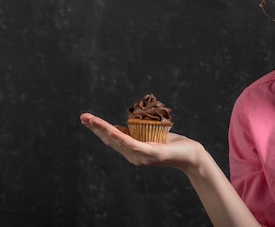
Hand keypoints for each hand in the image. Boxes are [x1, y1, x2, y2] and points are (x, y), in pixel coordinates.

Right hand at [80, 113, 203, 171]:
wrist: (191, 156)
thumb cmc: (175, 144)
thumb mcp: (153, 134)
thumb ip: (139, 131)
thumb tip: (126, 122)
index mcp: (133, 151)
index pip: (112, 138)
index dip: (98, 129)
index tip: (86, 118)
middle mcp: (133, 156)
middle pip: (110, 140)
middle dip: (95, 128)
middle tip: (82, 117)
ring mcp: (141, 157)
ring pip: (118, 141)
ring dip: (103, 130)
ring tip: (91, 121)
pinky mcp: (150, 154)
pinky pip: (132, 144)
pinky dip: (120, 137)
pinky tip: (110, 130)